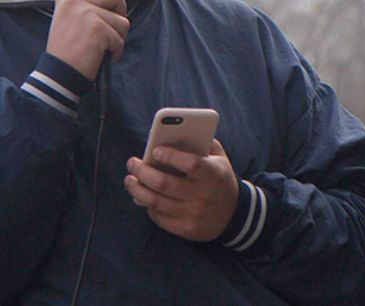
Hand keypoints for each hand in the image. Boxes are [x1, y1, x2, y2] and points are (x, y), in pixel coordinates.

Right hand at [46, 0, 128, 79]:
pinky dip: (116, 50)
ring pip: (122, 19)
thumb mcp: (69, 20)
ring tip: (100, 47)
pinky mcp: (96, 28)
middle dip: (120, 12)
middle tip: (108, 30)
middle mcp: (74, 0)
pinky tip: (101, 56)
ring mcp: (85, 13)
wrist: (59, 74)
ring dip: (118, 37)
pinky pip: (120, 37)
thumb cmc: (67, 51)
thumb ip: (86, 5)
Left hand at [123, 139, 238, 241]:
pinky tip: (142, 196)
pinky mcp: (186, 230)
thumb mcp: (218, 158)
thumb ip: (200, 143)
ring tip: (129, 180)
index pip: (191, 164)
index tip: (154, 150)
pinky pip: (159, 217)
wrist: (234, 215)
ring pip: (156, 202)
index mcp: (214, 174)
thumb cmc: (219, 179)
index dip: (171, 156)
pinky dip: (147, 205)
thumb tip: (170, 134)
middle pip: (164, 183)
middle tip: (132, 163)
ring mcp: (194, 215)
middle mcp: (204, 196)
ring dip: (137, 190)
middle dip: (142, 172)